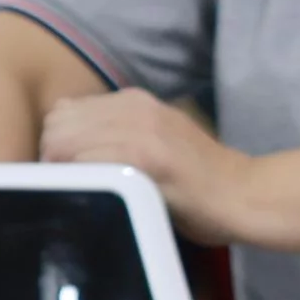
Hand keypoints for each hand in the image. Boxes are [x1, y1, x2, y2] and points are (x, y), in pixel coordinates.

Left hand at [40, 89, 267, 243]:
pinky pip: (88, 162)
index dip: (57, 144)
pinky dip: (81, 181)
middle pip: (56, 124)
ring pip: (65, 141)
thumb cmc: (197, 182)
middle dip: (52, 157)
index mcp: (133, 101)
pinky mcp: (146, 157)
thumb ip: (116, 136)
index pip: (64, 111)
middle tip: (69, 188)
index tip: (67, 172)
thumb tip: (65, 148)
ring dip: (63, 171)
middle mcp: (133, 106)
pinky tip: (97, 198)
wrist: (246, 195)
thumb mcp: (155, 142)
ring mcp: (140, 129)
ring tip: (82, 194)